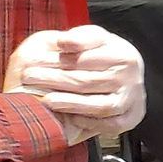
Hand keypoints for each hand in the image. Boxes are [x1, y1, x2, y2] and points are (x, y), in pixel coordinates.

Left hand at [5, 26, 146, 141]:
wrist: (128, 75)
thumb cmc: (104, 56)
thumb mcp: (95, 38)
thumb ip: (80, 37)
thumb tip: (64, 42)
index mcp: (124, 54)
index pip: (87, 59)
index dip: (60, 61)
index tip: (36, 61)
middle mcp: (131, 77)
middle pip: (87, 82)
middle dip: (55, 81)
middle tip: (30, 78)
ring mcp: (132, 99)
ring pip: (100, 106)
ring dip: (70, 104)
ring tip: (46, 100)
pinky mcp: (132, 117)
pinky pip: (110, 124)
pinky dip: (90, 122)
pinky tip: (72, 117)